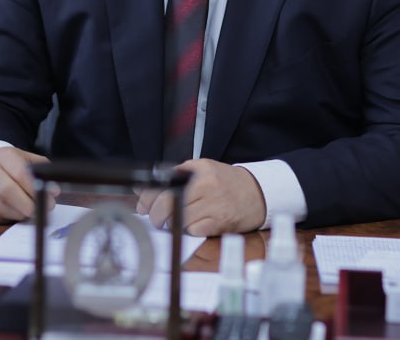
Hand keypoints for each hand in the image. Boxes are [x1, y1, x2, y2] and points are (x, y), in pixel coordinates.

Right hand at [0, 147, 51, 223]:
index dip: (35, 190)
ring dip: (17, 215)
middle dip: (27, 205)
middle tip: (40, 213)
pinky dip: (5, 220)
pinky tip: (14, 216)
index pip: (19, 173)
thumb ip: (42, 173)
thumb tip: (54, 191)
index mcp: (3, 156)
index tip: (49, 201)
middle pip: (6, 191)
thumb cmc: (11, 167)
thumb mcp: (27, 161)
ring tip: (29, 214)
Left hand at [135, 159, 266, 235]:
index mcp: (198, 170)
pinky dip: (187, 231)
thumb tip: (143, 190)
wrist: (256, 194)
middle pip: (167, 204)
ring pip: (177, 219)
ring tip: (174, 221)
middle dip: (155, 215)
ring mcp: (213, 205)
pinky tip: (191, 226)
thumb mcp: (201, 169)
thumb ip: (174, 176)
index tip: (143, 206)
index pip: (163, 184)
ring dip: (171, 224)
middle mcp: (205, 186)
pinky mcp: (219, 224)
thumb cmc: (224, 182)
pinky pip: (192, 231)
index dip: (147, 198)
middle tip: (156, 219)